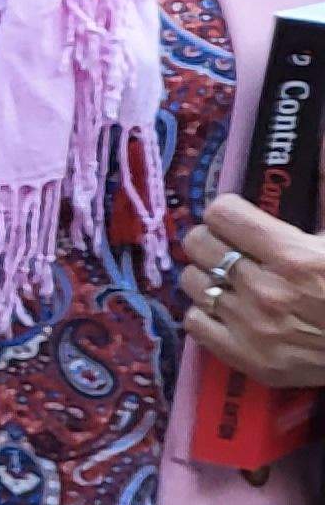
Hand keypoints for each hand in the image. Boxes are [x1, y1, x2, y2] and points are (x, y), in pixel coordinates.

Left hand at [184, 197, 324, 385]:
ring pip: (192, 282)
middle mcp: (267, 292)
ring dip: (209, 274)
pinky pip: (194, 322)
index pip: (222, 214)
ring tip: (232, 277)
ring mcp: (253, 329)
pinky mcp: (247, 359)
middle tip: (232, 246)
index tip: (239, 218)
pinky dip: (206, 312)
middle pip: (199, 244)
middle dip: (214, 239)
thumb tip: (315, 144)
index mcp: (295, 257)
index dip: (229, 212)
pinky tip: (229, 308)